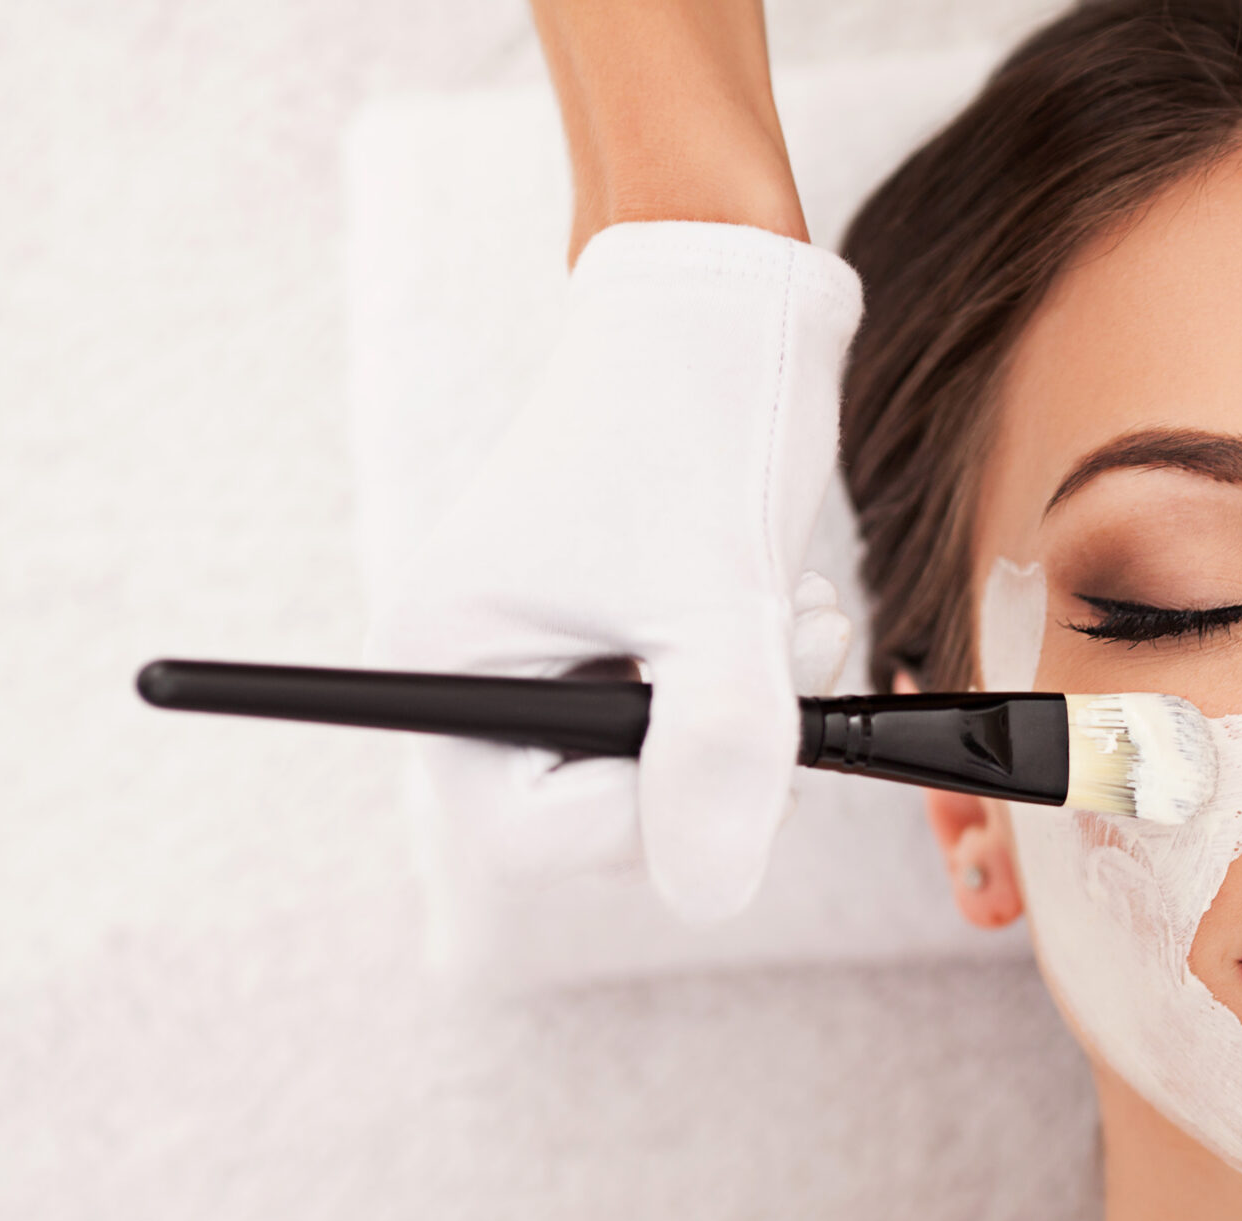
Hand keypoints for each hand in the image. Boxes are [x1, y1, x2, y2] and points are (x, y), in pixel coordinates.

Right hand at [365, 220, 862, 923]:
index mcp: (448, 664)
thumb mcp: (716, 600)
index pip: (533, 836)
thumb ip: (717, 751)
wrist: (724, 303)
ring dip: (760, 713)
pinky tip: (783, 604)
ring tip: (792, 610)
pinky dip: (760, 682)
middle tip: (787, 660)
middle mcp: (487, 674)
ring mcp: (560, 662)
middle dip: (723, 753)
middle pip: (611, 815)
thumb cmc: (693, 423)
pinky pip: (701, 722)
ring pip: (675, 771)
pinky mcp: (626, 643)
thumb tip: (714, 896)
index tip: (731, 734)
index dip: (647, 816)